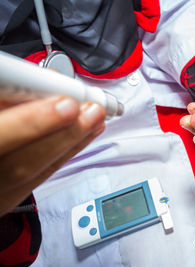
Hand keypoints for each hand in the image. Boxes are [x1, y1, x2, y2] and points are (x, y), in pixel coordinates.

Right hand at [0, 97, 105, 214]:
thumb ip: (3, 99)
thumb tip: (33, 84)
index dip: (31, 124)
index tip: (64, 104)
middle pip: (22, 164)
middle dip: (63, 134)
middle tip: (91, 110)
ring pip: (37, 173)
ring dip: (71, 143)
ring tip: (96, 119)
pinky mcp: (6, 199)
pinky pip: (42, 177)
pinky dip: (66, 153)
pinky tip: (83, 136)